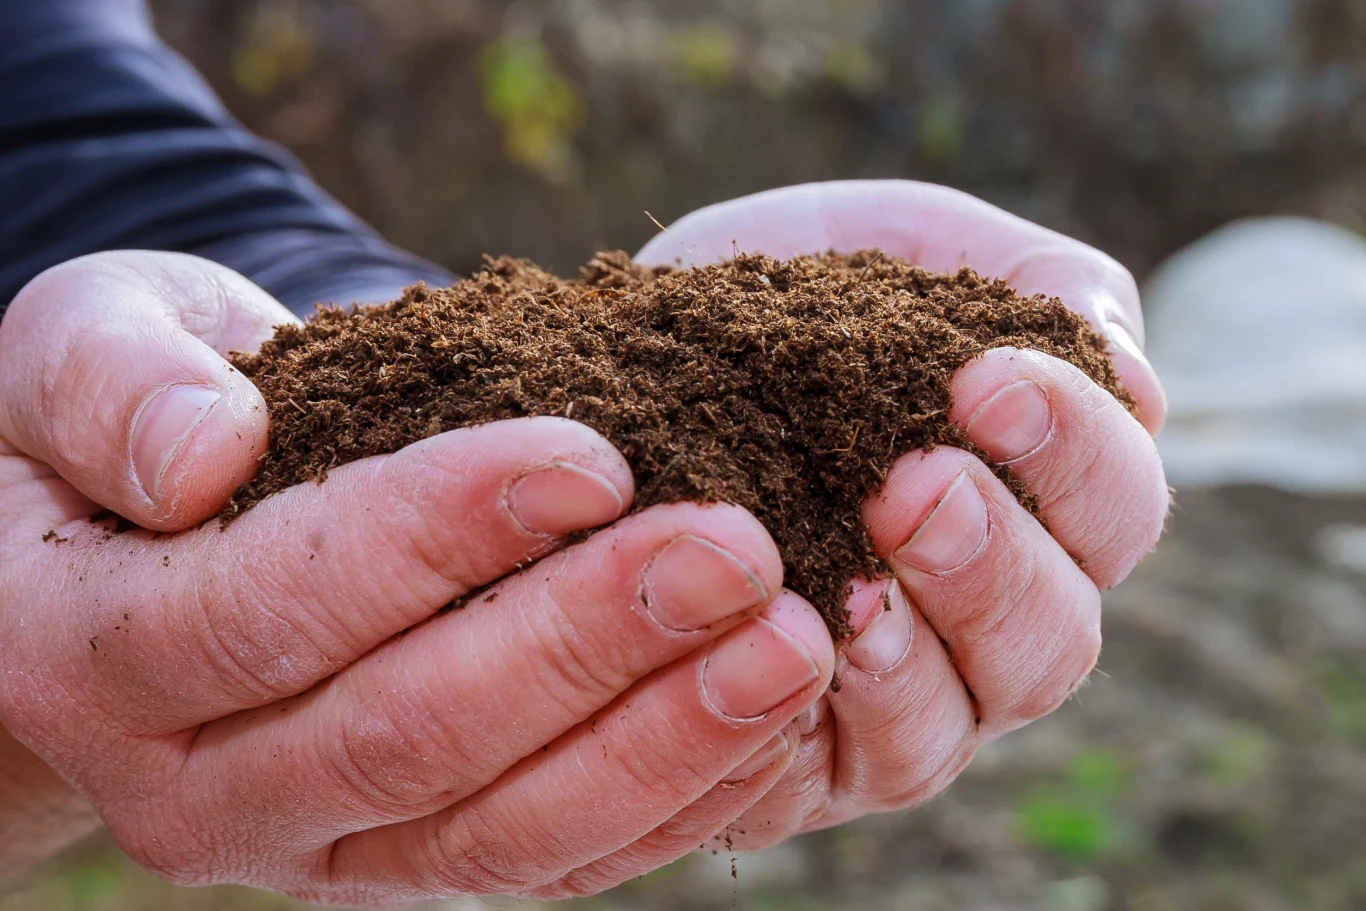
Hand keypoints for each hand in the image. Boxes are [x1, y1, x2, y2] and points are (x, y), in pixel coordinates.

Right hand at [0, 252, 835, 904]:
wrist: (160, 537)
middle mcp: (201, 789)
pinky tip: (769, 722)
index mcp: (92, 652)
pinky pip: (550, 861)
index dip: (432, 536)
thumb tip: (201, 452)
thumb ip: (109, 382)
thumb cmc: (131, 418)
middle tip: (735, 552)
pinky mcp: (413, 861)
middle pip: (407, 738)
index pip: (269, 610)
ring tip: (792, 643)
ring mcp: (317, 844)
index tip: (591, 457)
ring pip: (498, 832)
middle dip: (583, 644)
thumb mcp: (78, 350)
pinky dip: (669, 799)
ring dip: (660, 741)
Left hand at [620, 180, 1170, 859]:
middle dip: (992, 564)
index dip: (1075, 452)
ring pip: (947, 733)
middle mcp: (977, 627)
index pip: (1113, 506)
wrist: (613, 370)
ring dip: (910, 660)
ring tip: (854, 591)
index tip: (983, 383)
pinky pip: (812, 777)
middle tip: (911, 486)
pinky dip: (796, 727)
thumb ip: (1022, 283)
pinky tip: (769, 658)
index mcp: (1033, 511)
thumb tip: (1134, 378)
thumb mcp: (891, 253)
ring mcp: (887, 706)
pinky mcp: (785, 761)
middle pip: (1052, 641)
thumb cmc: (773, 315)